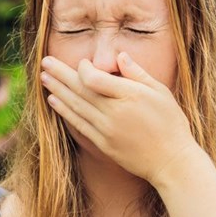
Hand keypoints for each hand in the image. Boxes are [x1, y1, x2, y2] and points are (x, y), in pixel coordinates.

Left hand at [39, 52, 199, 184]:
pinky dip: (64, 111)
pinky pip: (78, 124)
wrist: (171, 161)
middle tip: (45, 62)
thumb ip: (137, 73)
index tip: (82, 62)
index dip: (83, 68)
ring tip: (44, 78)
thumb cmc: (170, 123)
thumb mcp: (160, 92)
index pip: (94, 78)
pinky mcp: (103, 144)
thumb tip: (119, 55)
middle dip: (60, 74)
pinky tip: (54, 101)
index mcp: (129, 96)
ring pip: (75, 106)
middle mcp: (114, 113)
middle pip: (80, 90)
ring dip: (57, 91)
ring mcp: (106, 130)